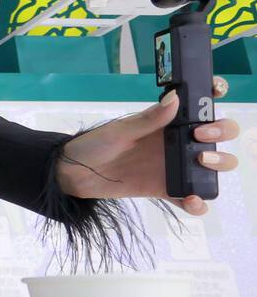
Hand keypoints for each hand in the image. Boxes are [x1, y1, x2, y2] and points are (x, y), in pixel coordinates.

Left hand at [56, 78, 239, 215]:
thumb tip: (175, 98)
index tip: (216, 93)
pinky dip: (199, 202)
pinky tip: (192, 200)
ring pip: (212, 166)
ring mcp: (174, 167)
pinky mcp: (165, 190)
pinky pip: (190, 198)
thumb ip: (148, 119)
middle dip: (221, 132)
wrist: (74, 174)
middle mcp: (177, 142)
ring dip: (219, 163)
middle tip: (201, 137)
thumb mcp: (120, 131)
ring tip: (202, 163)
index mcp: (167, 122)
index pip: (200, 106)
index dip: (214, 96)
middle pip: (218, 135)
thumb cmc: (95, 145)